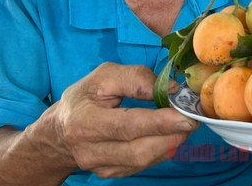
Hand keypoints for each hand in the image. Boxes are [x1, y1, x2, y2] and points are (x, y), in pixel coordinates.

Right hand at [52, 62, 198, 178]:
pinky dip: (160, 149)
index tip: (185, 114)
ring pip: (143, 160)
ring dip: (170, 142)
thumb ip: (135, 77)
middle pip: (138, 149)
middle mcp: (90, 151)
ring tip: (184, 124)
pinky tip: (168, 135)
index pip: (127, 125)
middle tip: (192, 119)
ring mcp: (101, 167)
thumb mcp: (103, 76)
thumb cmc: (84, 98)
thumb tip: (169, 89)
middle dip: (171, 135)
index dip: (159, 122)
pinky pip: (142, 165)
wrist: (59, 133)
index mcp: (85, 122)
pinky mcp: (111, 174)